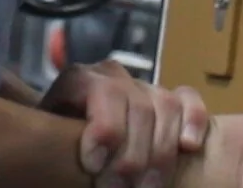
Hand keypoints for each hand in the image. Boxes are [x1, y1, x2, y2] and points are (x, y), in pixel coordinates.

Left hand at [39, 60, 209, 187]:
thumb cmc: (56, 144)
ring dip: (161, 153)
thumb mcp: (49, 140)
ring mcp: (144, 85)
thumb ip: (57, 143)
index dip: (105, 129)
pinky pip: (189, 100)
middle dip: (131, 156)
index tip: (94, 165)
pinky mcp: (171, 98)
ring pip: (166, 106)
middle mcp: (114, 75)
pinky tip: (188, 147)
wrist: (72, 141)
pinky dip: (193, 120)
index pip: (103, 93)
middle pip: (138, 107)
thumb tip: (69, 160)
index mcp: (80, 79)